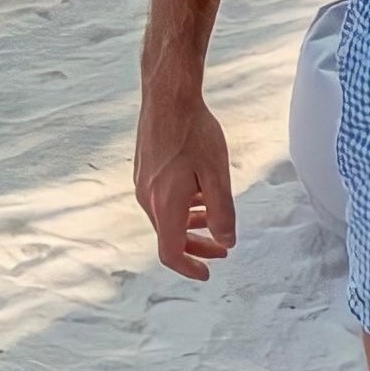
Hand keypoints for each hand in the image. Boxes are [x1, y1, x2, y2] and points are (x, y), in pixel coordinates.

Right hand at [135, 87, 236, 280]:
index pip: (170, 252)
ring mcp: (143, 184)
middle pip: (169, 237)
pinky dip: (181, 208)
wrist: (167, 97)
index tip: (207, 273)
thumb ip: (222, 212)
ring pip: (166, 218)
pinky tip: (198, 195)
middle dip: (196, 247)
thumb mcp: (217, 175)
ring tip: (213, 222)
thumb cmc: (193, 133)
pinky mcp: (144, 170)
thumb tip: (227, 241)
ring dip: (190, 226)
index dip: (189, 267)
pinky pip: (161, 200)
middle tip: (222, 250)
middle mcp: (148, 199)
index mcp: (165, 205)